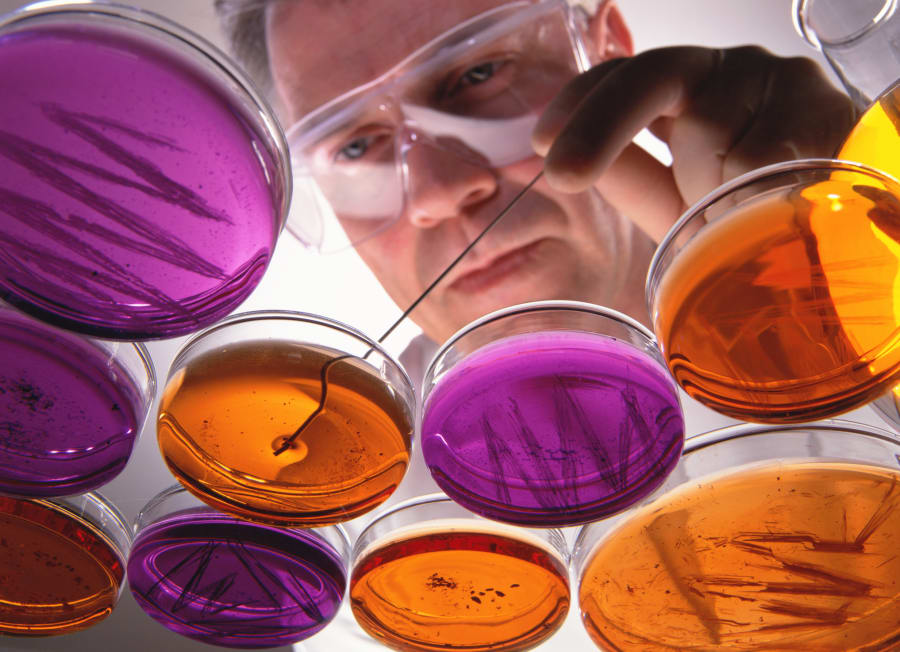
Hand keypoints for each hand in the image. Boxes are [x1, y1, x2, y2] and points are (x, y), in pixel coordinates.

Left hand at [532, 46, 856, 241]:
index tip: (542, 146)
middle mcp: (727, 70)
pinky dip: (749, 200)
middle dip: (600, 127)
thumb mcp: (675, 204)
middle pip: (650, 76)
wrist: (837, 230)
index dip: (578, 105)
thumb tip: (572, 162)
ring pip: (706, 128)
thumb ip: (631, 179)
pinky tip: (771, 210)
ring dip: (704, 191)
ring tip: (734, 218)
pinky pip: (756, 158)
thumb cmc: (751, 214)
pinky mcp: (821, 103)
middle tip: (562, 171)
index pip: (620, 75)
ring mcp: (776, 79)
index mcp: (686, 90)